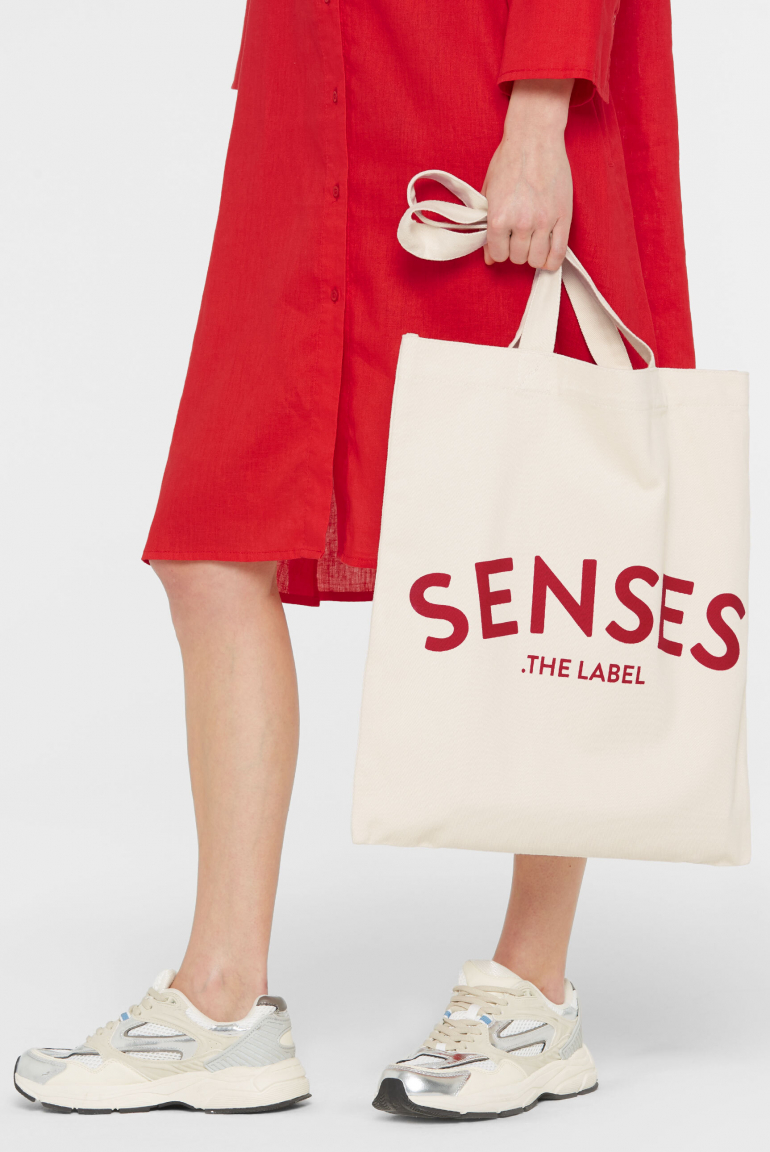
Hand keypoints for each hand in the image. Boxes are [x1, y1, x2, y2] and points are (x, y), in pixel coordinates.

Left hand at [482, 79, 573, 270]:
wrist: (534, 138)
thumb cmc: (509, 161)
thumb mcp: (489, 194)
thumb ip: (487, 228)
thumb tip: (489, 259)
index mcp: (498, 218)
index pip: (498, 255)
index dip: (500, 250)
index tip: (504, 241)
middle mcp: (520, 223)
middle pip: (518, 258)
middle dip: (516, 250)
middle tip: (519, 236)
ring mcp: (544, 221)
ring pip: (537, 259)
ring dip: (534, 255)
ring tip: (533, 241)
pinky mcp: (563, 217)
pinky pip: (559, 253)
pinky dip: (552, 261)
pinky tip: (548, 256)